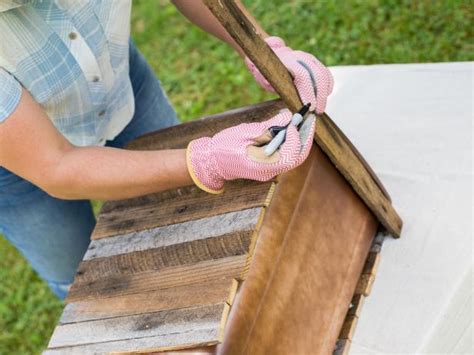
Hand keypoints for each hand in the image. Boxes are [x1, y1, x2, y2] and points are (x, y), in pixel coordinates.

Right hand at [186, 109, 314, 193]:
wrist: (212, 161)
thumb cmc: (225, 146)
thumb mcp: (246, 132)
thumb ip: (268, 127)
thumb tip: (287, 117)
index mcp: (263, 166)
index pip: (291, 154)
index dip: (296, 137)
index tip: (295, 121)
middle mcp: (270, 171)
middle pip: (297, 157)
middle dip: (304, 137)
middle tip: (308, 118)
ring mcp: (270, 171)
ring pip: (293, 157)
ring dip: (299, 139)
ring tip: (301, 121)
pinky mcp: (268, 167)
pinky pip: (285, 155)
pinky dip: (290, 142)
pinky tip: (290, 129)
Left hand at [245, 36, 333, 113]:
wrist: (271, 55)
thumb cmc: (268, 71)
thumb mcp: (265, 78)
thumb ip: (274, 85)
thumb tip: (283, 98)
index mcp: (286, 61)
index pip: (303, 75)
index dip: (308, 92)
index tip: (309, 107)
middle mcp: (300, 57)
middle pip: (317, 75)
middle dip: (320, 95)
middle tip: (317, 112)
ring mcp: (309, 58)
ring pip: (324, 74)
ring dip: (324, 93)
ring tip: (320, 108)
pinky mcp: (315, 62)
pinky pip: (326, 74)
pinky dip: (328, 86)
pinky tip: (324, 97)